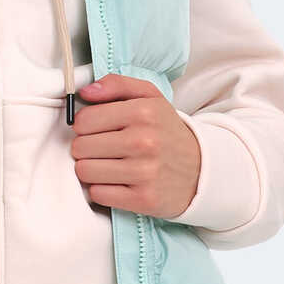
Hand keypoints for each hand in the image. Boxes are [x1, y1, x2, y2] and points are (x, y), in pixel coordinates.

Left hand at [70, 73, 200, 219]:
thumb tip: (85, 92)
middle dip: (86, 148)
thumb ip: (117, 84)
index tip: (97, 129)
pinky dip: (103, 190)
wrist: (202, 170)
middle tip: (104, 149)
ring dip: (92, 169)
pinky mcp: (143, 199)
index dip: (85, 125)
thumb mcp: (150, 98)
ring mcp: (145, 172)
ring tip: (109, 165)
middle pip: (81, 147)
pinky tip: (118, 182)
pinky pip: (98, 194)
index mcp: (143, 112)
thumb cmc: (167, 132)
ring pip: (85, 171)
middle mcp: (144, 141)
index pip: (83, 120)